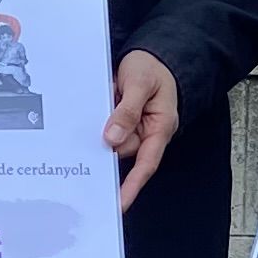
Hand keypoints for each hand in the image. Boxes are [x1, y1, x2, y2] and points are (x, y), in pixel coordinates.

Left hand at [106, 50, 180, 210]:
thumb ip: (127, 110)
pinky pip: (106, 127)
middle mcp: (147, 132)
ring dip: (101, 122)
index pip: (145, 164)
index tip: (119, 204)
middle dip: (106, 139)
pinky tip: (101, 99)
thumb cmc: (153, 67)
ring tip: (107, 95)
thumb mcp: (141, 83)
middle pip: (121, 149)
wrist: (154, 52)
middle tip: (97, 119)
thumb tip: (112, 138)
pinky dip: (98, 118)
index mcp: (159, 127)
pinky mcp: (121, 121)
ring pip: (110, 138)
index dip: (132, 186)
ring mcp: (133, 128)